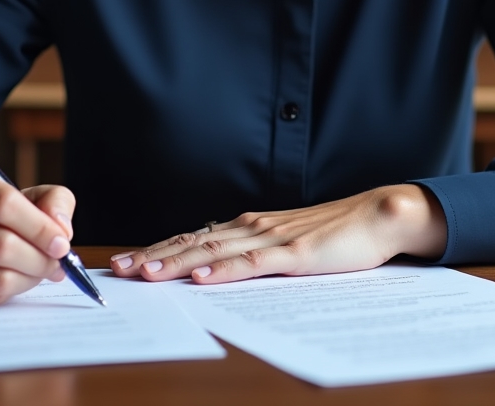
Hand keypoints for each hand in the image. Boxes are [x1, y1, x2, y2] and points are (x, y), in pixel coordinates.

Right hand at [0, 168, 75, 306]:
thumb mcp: (21, 191)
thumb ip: (52, 200)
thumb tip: (62, 230)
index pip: (3, 203)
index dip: (39, 226)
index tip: (63, 243)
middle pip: (1, 245)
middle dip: (41, 258)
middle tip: (59, 263)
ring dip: (30, 278)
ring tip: (42, 270)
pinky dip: (12, 291)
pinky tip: (17, 278)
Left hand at [110, 184, 445, 284]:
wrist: (376, 216)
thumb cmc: (333, 233)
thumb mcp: (285, 243)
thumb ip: (253, 251)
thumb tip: (216, 265)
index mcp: (249, 225)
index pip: (194, 237)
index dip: (159, 248)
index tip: (126, 261)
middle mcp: (254, 227)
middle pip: (195, 242)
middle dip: (155, 255)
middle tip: (118, 269)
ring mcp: (274, 239)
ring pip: (217, 252)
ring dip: (179, 262)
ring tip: (148, 273)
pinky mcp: (297, 255)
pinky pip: (255, 264)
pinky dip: (226, 271)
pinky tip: (204, 279)